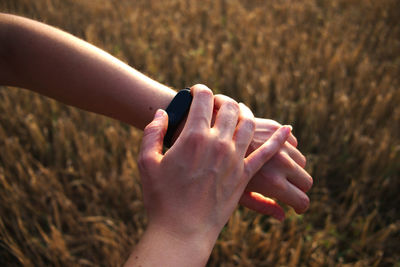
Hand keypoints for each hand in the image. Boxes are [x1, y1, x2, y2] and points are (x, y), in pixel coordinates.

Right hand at [129, 85, 289, 265]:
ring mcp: (235, 159)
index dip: (200, 89)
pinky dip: (279, 139)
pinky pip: (268, 152)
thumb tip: (161, 113)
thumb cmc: (161, 198)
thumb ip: (152, 133)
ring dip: (245, 112)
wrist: (181, 229)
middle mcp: (218, 143)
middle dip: (223, 99)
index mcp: (194, 137)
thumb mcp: (147, 162)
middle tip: (216, 102)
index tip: (197, 90)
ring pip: (249, 124)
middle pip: (230, 108)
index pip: (203, 99)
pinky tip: (287, 130)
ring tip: (238, 111)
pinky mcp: (245, 175)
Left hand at [214, 95, 312, 220]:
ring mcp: (277, 143)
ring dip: (293, 166)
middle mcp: (279, 161)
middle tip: (288, 190)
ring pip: (301, 159)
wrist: (200, 135)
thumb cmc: (209, 172)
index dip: (300, 207)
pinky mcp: (271, 126)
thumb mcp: (235, 194)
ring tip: (278, 170)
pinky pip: (291, 140)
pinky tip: (272, 150)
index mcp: (271, 182)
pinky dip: (286, 146)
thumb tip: (282, 217)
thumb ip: (262, 205)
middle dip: (299, 188)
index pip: (302, 200)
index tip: (296, 208)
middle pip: (306, 180)